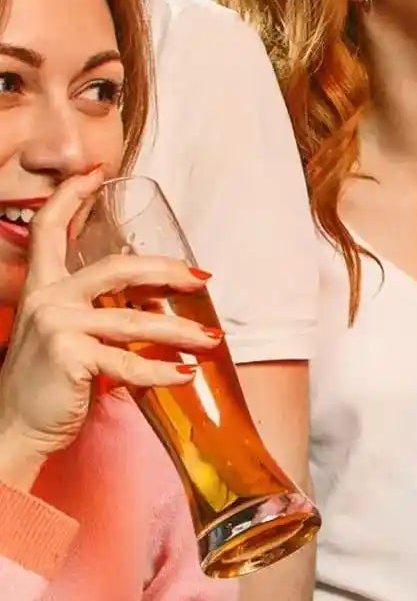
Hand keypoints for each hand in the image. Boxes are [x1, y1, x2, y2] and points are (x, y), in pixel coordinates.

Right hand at [0, 168, 218, 486]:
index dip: (72, 197)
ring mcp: (58, 326)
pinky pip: (130, 362)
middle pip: (115, 268)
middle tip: (201, 277)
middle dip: (164, 270)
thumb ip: (92, 317)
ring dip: (180, 329)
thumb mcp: (62, 339)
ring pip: (134, 319)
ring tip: (212, 338)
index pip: (50, 229)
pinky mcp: (71, 357)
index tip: (96, 173)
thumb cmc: (45, 386)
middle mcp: (47, 299)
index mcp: (41, 287)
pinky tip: (185, 374)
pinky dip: (162, 370)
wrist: (14, 427)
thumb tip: (144, 310)